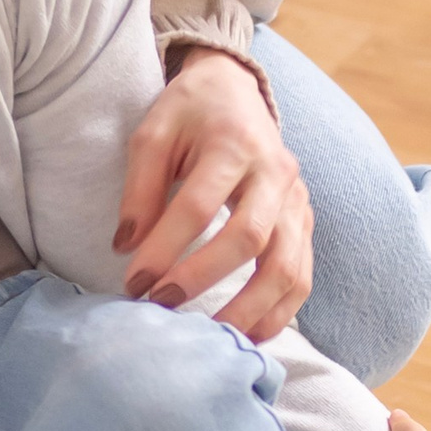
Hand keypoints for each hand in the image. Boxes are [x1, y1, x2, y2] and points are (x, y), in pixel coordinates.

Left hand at [115, 49, 312, 342]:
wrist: (237, 91)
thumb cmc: (189, 113)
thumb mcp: (153, 133)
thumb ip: (139, 189)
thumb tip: (125, 248)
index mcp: (234, 143)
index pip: (198, 206)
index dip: (164, 249)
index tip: (133, 283)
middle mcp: (275, 172)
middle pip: (249, 239)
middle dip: (203, 280)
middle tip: (163, 308)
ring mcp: (297, 200)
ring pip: (286, 266)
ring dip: (250, 310)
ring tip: (213, 339)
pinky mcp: (305, 222)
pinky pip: (302, 276)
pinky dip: (279, 312)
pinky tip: (250, 335)